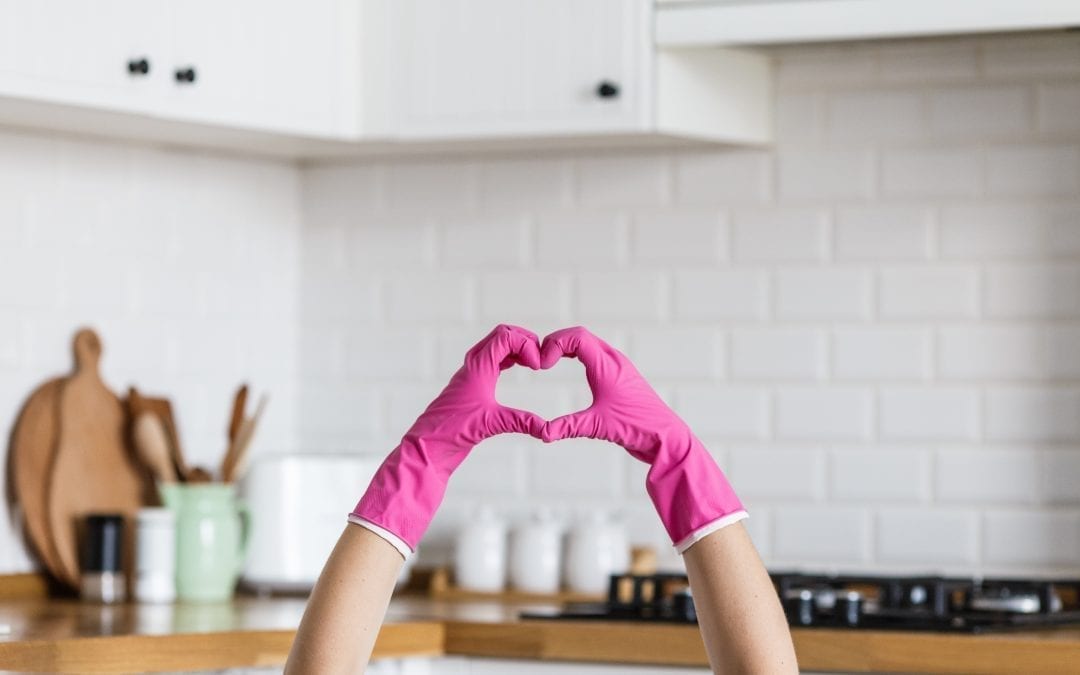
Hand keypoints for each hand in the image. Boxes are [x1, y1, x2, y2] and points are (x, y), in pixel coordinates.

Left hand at [351, 324, 544, 553]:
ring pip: (496, 346)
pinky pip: (493, 360)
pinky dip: (509, 358)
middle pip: (501, 335)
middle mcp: (473, 366)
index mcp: (477, 368)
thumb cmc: (451, 432)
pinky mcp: (471, 385)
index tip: (538, 365)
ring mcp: (471, 374)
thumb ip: (522, 422)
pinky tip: (520, 369)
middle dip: (523, 340)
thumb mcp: (491, 424)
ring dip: (516, 348)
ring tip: (533, 363)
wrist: (428, 447)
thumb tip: (548, 429)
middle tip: (539, 358)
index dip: (526, 344)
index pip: (504, 337)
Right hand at [538, 326, 745, 550]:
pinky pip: (595, 354)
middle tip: (540, 359)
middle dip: (557, 342)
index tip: (542, 365)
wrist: (666, 435)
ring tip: (549, 360)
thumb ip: (566, 427)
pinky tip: (569, 365)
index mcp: (607, 365)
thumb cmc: (637, 427)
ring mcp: (618, 367)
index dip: (554, 343)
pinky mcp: (620, 376)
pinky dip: (578, 353)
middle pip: (580, 335)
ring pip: (589, 343)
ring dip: (568, 346)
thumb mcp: (596, 426)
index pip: (577, 337)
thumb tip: (541, 432)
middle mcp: (614, 360)